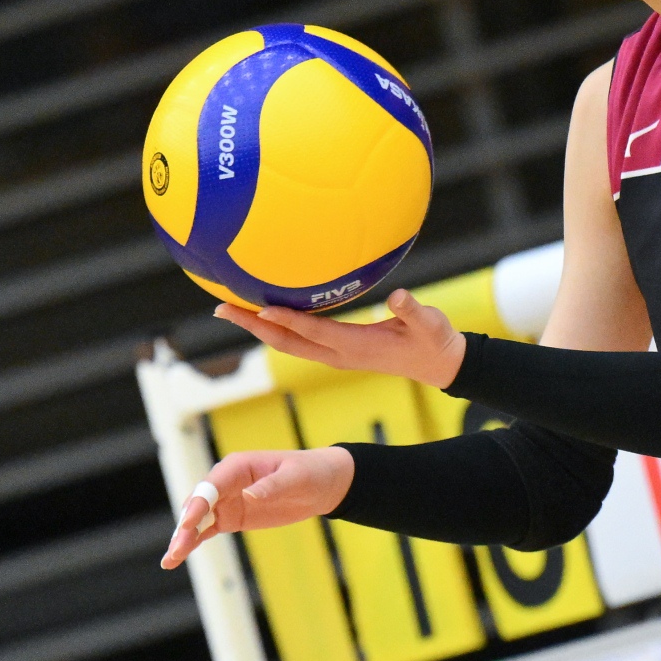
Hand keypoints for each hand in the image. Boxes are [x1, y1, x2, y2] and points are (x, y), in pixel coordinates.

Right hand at [159, 446, 355, 568]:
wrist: (320, 485)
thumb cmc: (309, 473)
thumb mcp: (295, 478)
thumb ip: (272, 486)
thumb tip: (250, 495)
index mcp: (237, 466)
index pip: (211, 486)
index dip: (198, 504)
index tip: (187, 524)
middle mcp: (225, 482)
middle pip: (198, 504)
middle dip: (185, 526)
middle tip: (176, 549)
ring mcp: (226, 501)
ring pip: (198, 520)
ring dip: (183, 538)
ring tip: (170, 560)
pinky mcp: (231, 517)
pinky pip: (207, 530)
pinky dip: (192, 543)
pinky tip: (177, 558)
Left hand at [213, 288, 467, 388]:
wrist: (439, 364)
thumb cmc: (435, 340)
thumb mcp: (430, 324)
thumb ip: (414, 311)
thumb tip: (400, 296)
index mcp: (357, 346)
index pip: (316, 332)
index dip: (289, 321)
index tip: (261, 310)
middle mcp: (338, 354)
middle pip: (286, 342)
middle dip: (253, 326)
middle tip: (220, 308)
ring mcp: (335, 355)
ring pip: (287, 343)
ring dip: (257, 327)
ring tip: (228, 309)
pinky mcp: (337, 351)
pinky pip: (299, 338)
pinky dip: (276, 326)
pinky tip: (263, 313)